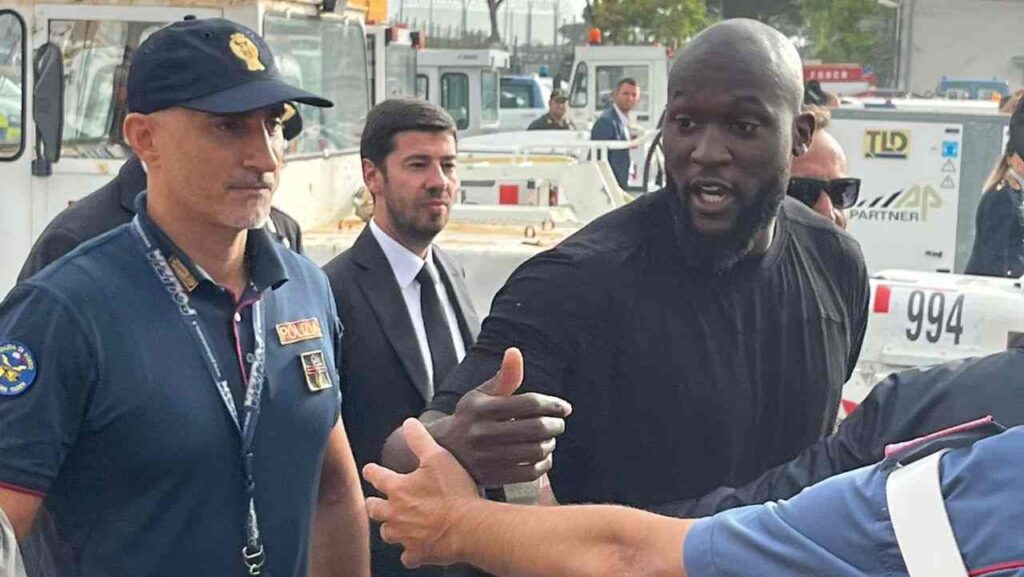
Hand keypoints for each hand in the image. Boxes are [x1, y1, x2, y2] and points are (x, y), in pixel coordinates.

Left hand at [364, 419, 479, 568]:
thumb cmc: (454, 493)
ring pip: (388, 533)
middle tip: (372, 502)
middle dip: (372, 504)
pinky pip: (408, 556)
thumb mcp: (438, 457)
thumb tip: (408, 424)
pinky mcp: (418, 553)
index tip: (369, 470)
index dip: (372, 471)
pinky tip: (414, 550)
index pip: (377, 477)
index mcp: (398, 489)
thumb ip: (420, 440)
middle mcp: (396, 514)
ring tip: (394, 525)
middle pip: (374, 509)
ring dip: (389, 528)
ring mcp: (405, 535)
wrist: (468, 526)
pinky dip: (410, 553)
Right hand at [429, 348, 571, 486]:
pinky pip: (528, 472)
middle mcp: (481, 432)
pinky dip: (542, 464)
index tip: (564, 408)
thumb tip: (514, 352)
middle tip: (559, 424)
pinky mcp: (491, 476)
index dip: (552, 404)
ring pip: (534, 451)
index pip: (529, 403)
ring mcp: (486, 457)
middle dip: (555, 425)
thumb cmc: (471, 417)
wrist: (444, 449)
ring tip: (550, 439)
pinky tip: (542, 456)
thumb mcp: (482, 394)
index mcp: (481, 408)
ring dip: (549, 444)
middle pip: (535, 429)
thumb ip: (504, 376)